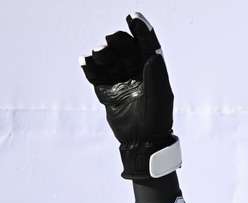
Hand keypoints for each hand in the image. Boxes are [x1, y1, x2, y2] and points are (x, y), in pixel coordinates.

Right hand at [80, 13, 180, 179]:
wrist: (142, 142)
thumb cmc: (157, 120)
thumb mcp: (160, 96)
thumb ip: (156, 75)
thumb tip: (153, 54)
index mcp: (153, 72)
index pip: (146, 45)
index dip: (140, 30)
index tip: (132, 16)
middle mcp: (137, 74)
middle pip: (124, 48)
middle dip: (116, 41)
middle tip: (109, 42)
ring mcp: (121, 81)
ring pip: (108, 59)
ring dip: (101, 53)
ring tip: (98, 56)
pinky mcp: (107, 91)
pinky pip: (95, 74)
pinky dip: (89, 66)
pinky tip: (86, 62)